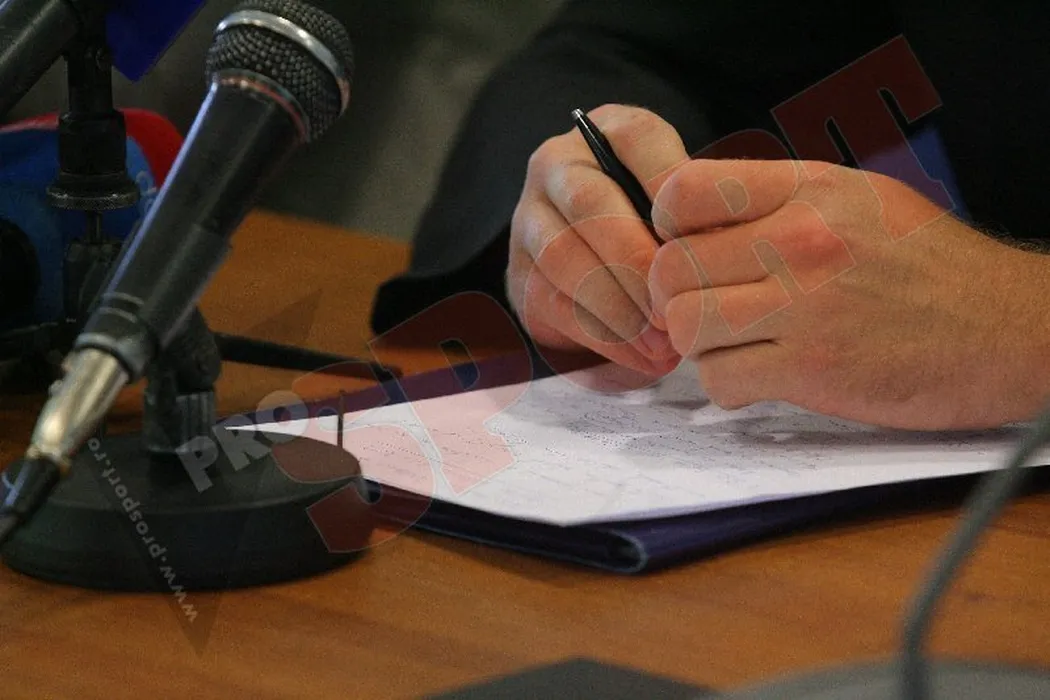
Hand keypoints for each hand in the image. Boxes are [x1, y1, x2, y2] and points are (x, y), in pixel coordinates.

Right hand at [505, 105, 684, 376]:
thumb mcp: (682, 204)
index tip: (705, 240)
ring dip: (619, 307)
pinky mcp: (519, 274)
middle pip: (590, 203)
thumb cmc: (656, 226)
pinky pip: (553, 304)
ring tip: (664, 343)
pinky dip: (604, 336)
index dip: (673, 188)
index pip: (636, 139)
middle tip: (677, 306)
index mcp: (606, 131)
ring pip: (564, 257)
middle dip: (638, 262)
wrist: (597, 262)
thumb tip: (727, 250)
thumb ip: (701, 213)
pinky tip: (644, 357)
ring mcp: (529, 219)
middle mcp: (557, 165)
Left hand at [649, 159, 1049, 428]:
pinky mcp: (813, 369)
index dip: (665, 225)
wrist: (1008, 330)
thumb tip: (697, 217)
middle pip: (669, 267)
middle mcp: (802, 240)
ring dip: (699, 343)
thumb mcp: (859, 199)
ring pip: (686, 325)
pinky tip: (762, 375)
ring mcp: (805, 306)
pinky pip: (721, 379)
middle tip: (702, 307)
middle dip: (673, 295)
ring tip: (734, 343)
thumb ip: (778, 202)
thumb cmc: (930, 267)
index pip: (684, 191)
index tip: (682, 247)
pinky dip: (730, 385)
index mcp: (810, 189)